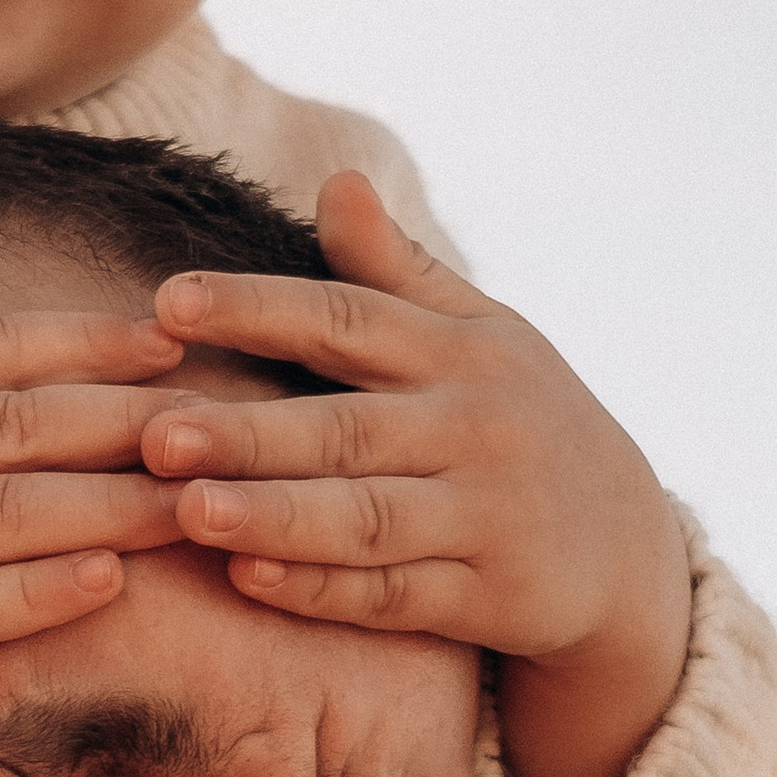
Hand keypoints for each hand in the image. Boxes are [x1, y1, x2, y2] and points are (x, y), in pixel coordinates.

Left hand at [136, 170, 692, 776]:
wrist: (625, 547)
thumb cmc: (517, 422)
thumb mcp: (478, 337)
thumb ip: (396, 271)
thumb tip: (335, 178)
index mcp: (459, 352)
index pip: (347, 318)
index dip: (258, 308)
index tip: (168, 302)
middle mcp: (474, 428)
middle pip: (345, 429)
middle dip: (249, 433)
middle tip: (150, 432)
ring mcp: (485, 516)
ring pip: (365, 518)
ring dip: (275, 517)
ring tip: (184, 511)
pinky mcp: (490, 597)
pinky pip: (395, 597)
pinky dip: (323, 591)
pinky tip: (247, 580)